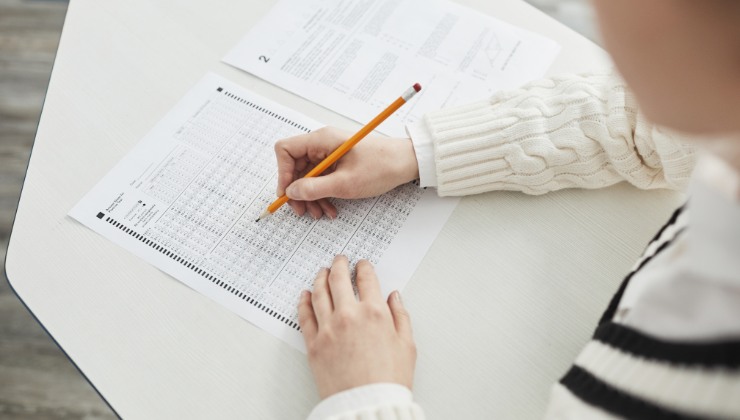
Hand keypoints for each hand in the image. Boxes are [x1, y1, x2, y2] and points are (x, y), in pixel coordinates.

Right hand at [274, 127, 419, 218]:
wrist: (406, 163)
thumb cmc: (381, 167)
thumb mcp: (345, 183)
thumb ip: (315, 188)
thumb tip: (291, 192)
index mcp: (321, 140)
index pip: (285, 150)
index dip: (282, 173)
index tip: (288, 194)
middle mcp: (322, 144)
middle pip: (295, 166)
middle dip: (298, 191)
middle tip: (302, 211)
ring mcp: (329, 154)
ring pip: (308, 176)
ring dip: (311, 197)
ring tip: (319, 214)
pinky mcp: (338, 163)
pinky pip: (321, 179)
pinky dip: (322, 194)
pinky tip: (330, 209)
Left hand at [298, 255, 416, 398]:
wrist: (367, 406)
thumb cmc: (388, 381)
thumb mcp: (407, 346)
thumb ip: (401, 316)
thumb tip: (395, 298)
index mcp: (375, 313)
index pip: (367, 279)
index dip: (364, 267)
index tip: (363, 265)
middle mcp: (349, 316)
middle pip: (339, 279)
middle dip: (339, 265)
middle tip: (340, 260)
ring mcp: (328, 329)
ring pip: (319, 293)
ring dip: (320, 277)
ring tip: (322, 272)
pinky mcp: (314, 344)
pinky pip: (304, 316)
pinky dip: (304, 301)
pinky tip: (305, 295)